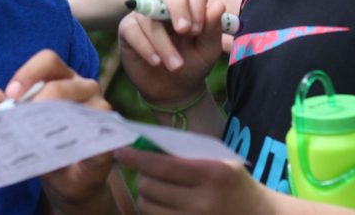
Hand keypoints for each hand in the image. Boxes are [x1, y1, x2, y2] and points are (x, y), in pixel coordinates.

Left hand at [0, 49, 117, 211]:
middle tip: (18, 119)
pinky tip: (59, 152)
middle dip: (36, 100)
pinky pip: (97, 132)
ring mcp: (101, 110)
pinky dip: (77, 141)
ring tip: (34, 139)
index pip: (48, 60)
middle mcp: (84, 87)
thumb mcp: (21, 129)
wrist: (71, 182)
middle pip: (61, 82)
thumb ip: (3, 112)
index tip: (10, 94)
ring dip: (54, 122)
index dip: (28, 73)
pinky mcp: (111, 135)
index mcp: (61, 78)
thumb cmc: (45, 147)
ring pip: (80, 105)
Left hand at [115, 147, 261, 213]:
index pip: (162, 165)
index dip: (136, 158)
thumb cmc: (234, 183)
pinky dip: (153, 212)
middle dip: (142, 177)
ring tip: (156, 189)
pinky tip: (162, 205)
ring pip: (148, 207)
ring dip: (145, 196)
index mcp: (211, 173)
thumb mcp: (218, 160)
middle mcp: (203, 201)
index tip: (120, 151)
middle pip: (149, 187)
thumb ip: (186, 153)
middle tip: (146, 171)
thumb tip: (144, 145)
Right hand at [119, 0, 224, 107]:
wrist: (173, 88)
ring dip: (165, 45)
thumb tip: (218, 5)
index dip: (197, 5)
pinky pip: (133, 30)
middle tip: (184, 30)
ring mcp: (145, 14)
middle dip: (178, 6)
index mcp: (190, 4)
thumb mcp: (207, 50)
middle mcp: (166, 3)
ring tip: (176, 66)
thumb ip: (213, 28)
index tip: (197, 29)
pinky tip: (156, 62)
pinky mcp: (128, 28)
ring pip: (152, 18)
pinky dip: (146, 47)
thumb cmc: (193, 63)